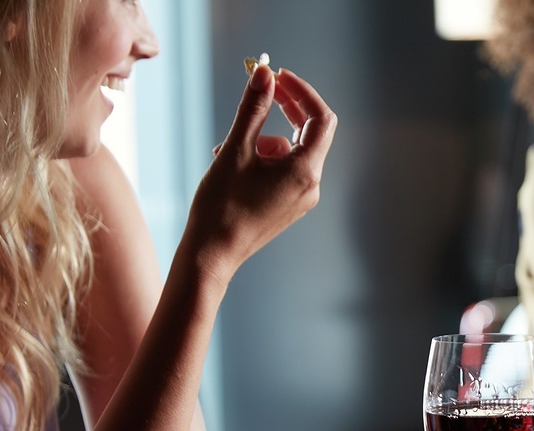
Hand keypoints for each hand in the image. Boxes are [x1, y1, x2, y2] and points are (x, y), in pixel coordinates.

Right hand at [185, 65, 336, 279]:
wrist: (212, 253)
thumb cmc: (221, 205)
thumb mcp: (235, 149)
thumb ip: (253, 108)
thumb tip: (264, 73)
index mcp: (305, 171)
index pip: (321, 119)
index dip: (302, 92)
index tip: (278, 76)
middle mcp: (311, 185)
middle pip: (310, 133)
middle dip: (286, 107)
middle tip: (261, 87)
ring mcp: (302, 197)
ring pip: (290, 151)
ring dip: (262, 137)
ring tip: (226, 148)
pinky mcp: (289, 204)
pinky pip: (283, 169)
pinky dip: (262, 157)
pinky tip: (232, 164)